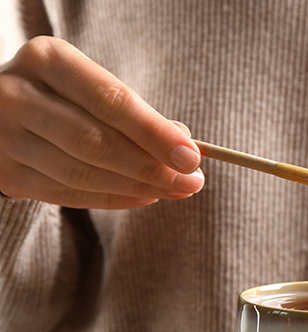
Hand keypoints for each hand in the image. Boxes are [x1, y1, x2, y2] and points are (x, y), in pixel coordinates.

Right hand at [0, 36, 203, 208]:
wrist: (0, 111)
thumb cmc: (61, 96)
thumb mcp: (91, 86)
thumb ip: (134, 113)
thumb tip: (184, 142)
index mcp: (48, 61)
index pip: (111, 102)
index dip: (155, 133)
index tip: (192, 157)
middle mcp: (20, 96)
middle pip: (96, 143)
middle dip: (151, 167)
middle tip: (190, 182)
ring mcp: (7, 138)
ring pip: (83, 174)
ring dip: (138, 188)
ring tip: (174, 190)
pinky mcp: (7, 174)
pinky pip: (69, 195)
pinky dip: (114, 199)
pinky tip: (145, 197)